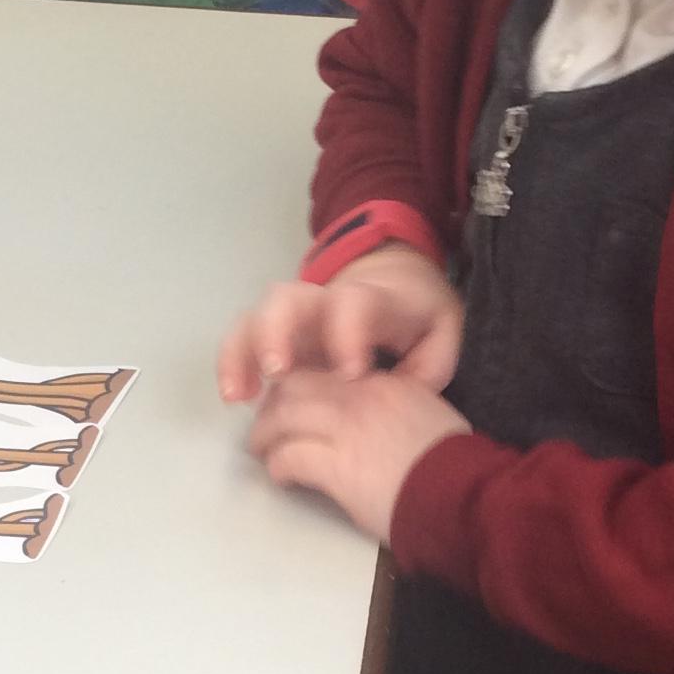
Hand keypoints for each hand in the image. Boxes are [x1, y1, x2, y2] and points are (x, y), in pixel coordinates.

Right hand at [217, 246, 462, 403]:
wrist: (391, 277)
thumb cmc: (415, 312)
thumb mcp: (441, 330)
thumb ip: (431, 362)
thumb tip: (403, 391)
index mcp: (371, 299)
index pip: (355, 305)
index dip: (348, 333)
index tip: (350, 373)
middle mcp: (324, 300)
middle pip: (289, 299)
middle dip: (277, 332)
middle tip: (277, 373)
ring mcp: (295, 314)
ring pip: (255, 315)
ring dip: (241, 352)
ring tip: (239, 395)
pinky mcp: (276, 330)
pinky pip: (243, 336)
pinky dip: (232, 362)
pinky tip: (235, 396)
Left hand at [247, 365, 469, 543]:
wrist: (467, 496)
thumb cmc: (454, 465)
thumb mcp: (426, 417)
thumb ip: (393, 409)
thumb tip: (369, 425)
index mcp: (382, 383)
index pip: (325, 370)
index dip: (300, 386)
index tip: (292, 402)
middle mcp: (359, 396)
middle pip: (294, 386)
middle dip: (272, 406)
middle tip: (266, 428)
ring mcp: (346, 429)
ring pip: (282, 418)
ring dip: (265, 436)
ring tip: (263, 452)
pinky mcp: (336, 466)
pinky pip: (288, 457)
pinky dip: (278, 467)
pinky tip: (281, 478)